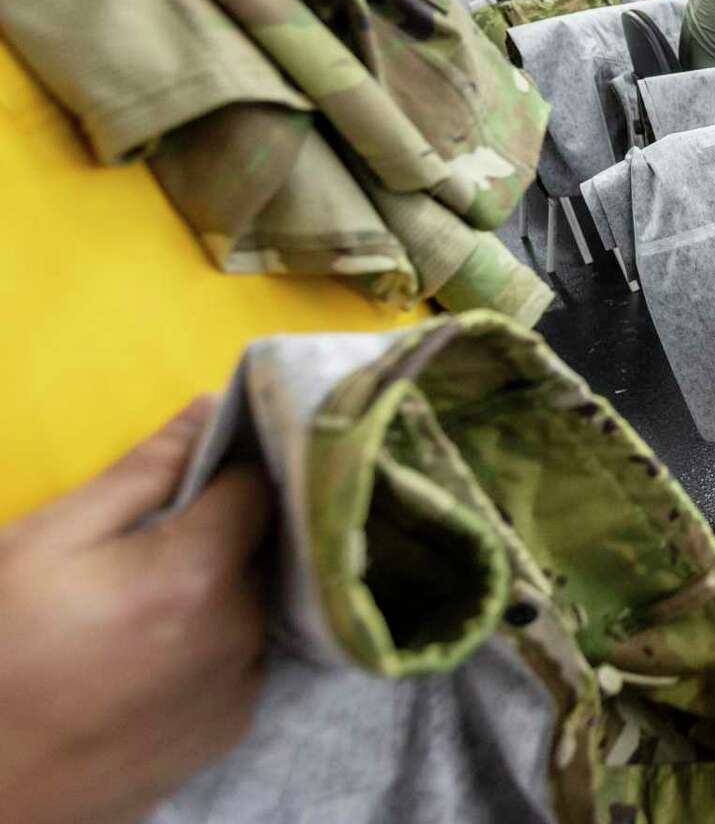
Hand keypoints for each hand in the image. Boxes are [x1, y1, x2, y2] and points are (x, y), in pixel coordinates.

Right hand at [0, 400, 269, 823]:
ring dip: (231, 581)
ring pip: (262, 599)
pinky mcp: (233, 726)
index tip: (217, 454)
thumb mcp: (50, 541)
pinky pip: (249, 654)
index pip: (262, 484)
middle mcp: (243, 628)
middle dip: (233, 523)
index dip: (242, 461)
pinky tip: (165, 641)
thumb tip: (209, 406)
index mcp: (200, 572)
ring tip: (157, 590)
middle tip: (175, 524)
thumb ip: (141, 472)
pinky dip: (223, 635)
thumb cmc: (0, 650)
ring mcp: (244, 684)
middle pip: (269, 542)